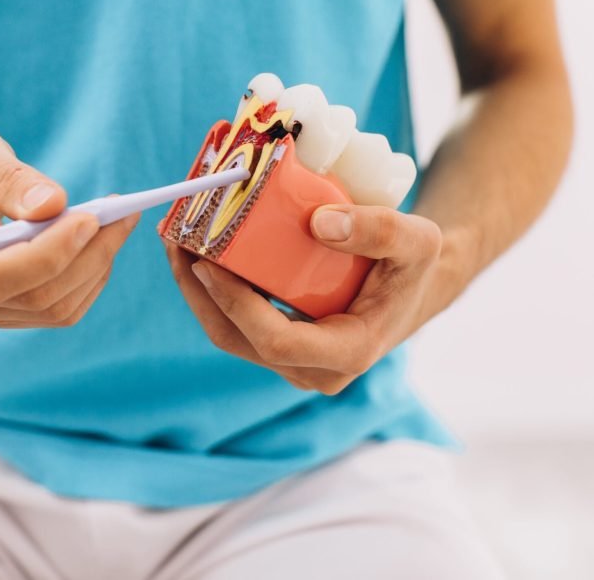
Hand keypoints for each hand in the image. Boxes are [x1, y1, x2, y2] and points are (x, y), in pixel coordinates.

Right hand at [0, 128, 138, 327]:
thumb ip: (9, 177)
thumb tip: (53, 205)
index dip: (44, 256)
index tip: (88, 219)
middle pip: (32, 296)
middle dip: (86, 256)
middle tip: (122, 214)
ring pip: (54, 308)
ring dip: (97, 265)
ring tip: (120, 221)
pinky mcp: (9, 314)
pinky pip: (61, 310)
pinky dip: (92, 277)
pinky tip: (103, 243)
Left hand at [165, 204, 442, 393]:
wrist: (414, 287)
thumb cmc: (414, 265)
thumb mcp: (417, 240)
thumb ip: (379, 230)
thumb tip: (319, 223)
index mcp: (348, 352)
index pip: (277, 341)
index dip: (236, 305)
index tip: (206, 264)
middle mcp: (315, 369)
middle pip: (238, 340)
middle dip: (198, 293)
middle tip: (176, 242)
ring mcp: (294, 363)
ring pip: (228, 335)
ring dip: (195, 292)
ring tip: (176, 242)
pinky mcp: (279, 347)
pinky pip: (235, 324)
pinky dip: (211, 291)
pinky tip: (197, 252)